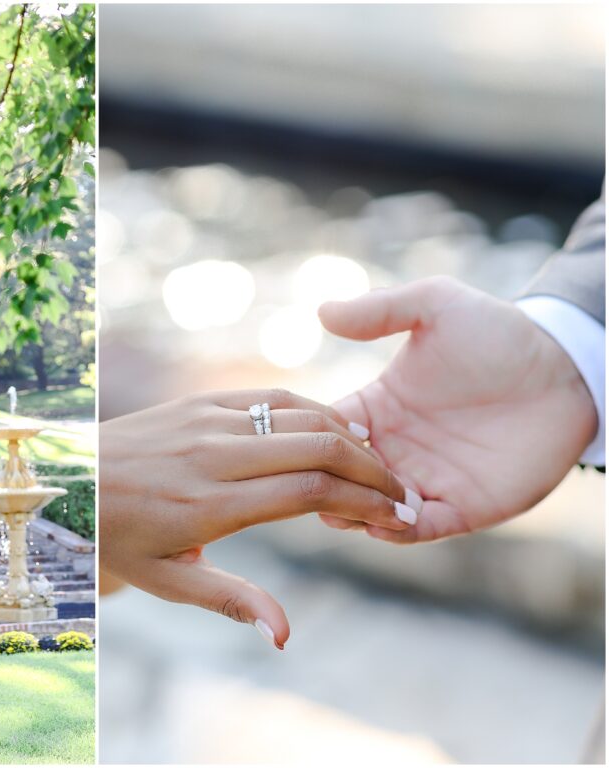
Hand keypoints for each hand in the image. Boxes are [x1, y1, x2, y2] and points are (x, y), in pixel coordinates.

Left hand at [99, 389, 419, 647]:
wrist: (73, 479)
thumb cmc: (121, 537)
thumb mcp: (167, 581)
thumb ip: (230, 600)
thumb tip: (285, 635)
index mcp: (211, 504)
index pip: (310, 492)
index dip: (364, 503)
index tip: (397, 518)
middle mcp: (214, 455)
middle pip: (318, 446)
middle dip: (373, 470)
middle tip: (401, 493)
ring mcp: (207, 420)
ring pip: (300, 414)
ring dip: (350, 436)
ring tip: (377, 465)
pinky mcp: (200, 401)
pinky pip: (270, 397)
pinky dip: (313, 410)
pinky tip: (334, 431)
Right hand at [318, 276, 597, 543]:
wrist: (565, 368)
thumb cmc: (498, 333)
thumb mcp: (434, 305)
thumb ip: (378, 309)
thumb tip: (322, 311)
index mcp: (376, 407)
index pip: (324, 430)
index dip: (307, 438)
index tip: (296, 441)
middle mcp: (394, 448)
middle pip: (340, 476)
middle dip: (322, 486)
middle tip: (311, 486)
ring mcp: (426, 480)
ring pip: (372, 510)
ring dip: (354, 513)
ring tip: (343, 510)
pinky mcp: (462, 507)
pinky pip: (420, 530)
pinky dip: (397, 533)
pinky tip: (385, 524)